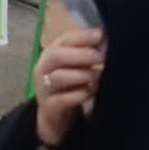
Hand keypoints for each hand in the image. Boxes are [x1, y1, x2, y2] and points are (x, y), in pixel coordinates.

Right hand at [34, 29, 104, 148]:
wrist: (54, 114)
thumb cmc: (69, 84)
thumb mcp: (75, 66)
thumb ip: (87, 53)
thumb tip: (105, 41)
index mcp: (51, 53)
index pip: (64, 40)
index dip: (82, 37)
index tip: (100, 35)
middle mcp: (44, 68)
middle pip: (57, 56)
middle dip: (81, 55)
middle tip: (101, 57)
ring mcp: (44, 88)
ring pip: (58, 77)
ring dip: (81, 75)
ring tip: (97, 76)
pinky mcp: (49, 107)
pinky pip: (62, 100)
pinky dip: (78, 95)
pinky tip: (90, 92)